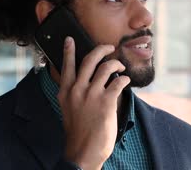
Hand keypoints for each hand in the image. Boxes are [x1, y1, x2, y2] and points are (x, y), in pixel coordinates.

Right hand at [58, 36, 129, 169]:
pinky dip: (124, 78)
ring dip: (117, 64)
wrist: (83, 151)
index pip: (66, 66)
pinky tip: (126, 80)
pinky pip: (118, 81)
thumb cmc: (78, 132)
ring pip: (106, 67)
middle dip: (102, 49)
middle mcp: (77, 90)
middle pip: (90, 60)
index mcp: (65, 92)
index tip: (70, 39)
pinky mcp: (106, 101)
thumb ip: (74, 94)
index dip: (69, 51)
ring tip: (121, 68)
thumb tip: (85, 80)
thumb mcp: (68, 109)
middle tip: (109, 47)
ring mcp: (91, 95)